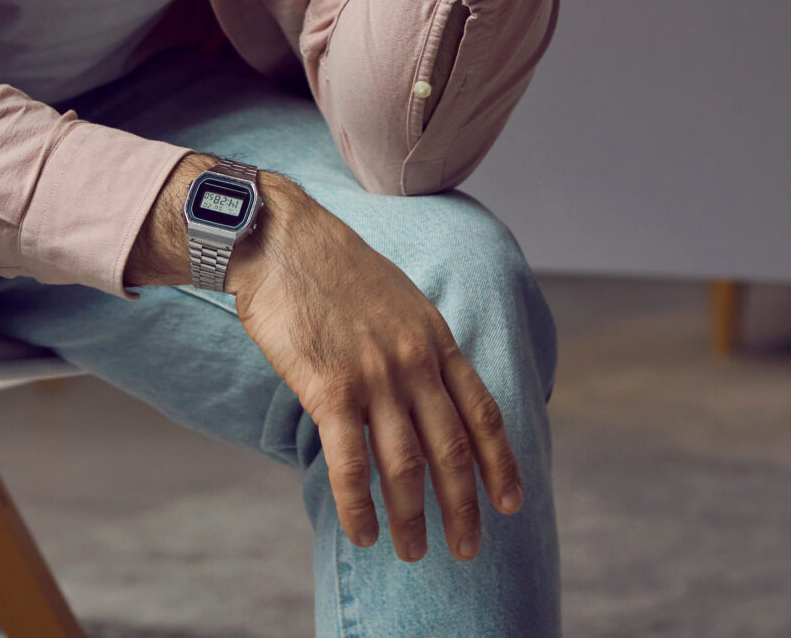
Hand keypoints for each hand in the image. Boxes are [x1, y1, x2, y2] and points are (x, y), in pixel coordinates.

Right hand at [125, 159, 524, 561]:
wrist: (280, 238)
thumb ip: (417, 343)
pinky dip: (359, 506)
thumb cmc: (331, 267)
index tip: (511, 503)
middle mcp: (414, 361)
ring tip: (411, 552)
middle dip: (463, 507)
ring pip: (406, 465)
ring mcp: (375, 376)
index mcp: (434, 338)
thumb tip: (428, 385)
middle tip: (466, 549)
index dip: (501, 463)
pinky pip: (351, 464)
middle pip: (452, 449)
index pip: (482, 412)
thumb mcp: (397, 298)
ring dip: (412, 517)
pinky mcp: (330, 389)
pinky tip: (363, 533)